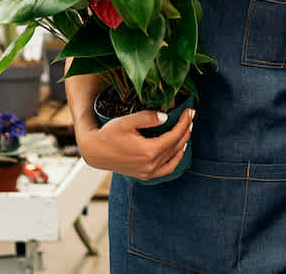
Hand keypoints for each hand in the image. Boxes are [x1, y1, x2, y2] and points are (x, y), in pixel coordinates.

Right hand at [75, 107, 193, 180]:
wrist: (95, 152)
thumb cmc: (109, 134)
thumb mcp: (127, 121)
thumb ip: (147, 118)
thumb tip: (166, 117)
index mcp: (148, 151)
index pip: (174, 136)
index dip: (183, 122)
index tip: (189, 111)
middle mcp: (150, 164)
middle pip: (176, 146)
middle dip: (186, 130)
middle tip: (191, 116)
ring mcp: (148, 172)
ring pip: (173, 158)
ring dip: (183, 143)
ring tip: (187, 129)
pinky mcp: (144, 175)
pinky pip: (166, 170)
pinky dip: (175, 160)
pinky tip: (179, 150)